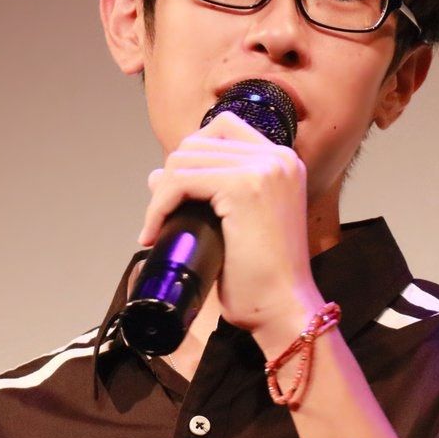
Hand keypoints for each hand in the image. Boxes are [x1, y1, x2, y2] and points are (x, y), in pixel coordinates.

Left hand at [137, 111, 322, 347]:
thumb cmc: (262, 278)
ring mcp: (264, 168)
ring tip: (157, 227)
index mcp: (283, 161)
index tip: (178, 196)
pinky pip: (182, 180)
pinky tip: (154, 231)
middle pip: (198, 141)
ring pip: (185, 158)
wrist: (283, 308)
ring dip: (161, 195)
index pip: (221, 129)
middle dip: (171, 177)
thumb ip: (206, 194)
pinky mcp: (244, 185)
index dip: (191, 158)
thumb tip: (157, 174)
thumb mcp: (235, 224)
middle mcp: (278, 157)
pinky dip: (160, 205)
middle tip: (161, 216)